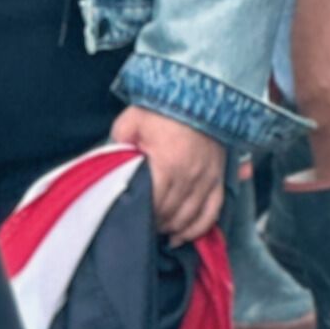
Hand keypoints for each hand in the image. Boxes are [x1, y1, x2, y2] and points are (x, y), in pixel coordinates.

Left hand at [110, 104, 226, 242]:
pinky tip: (183, 235)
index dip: (140, 214)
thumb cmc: (164, 107)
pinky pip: (211, 214)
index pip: (153, 204)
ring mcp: (207, 180)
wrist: (201, 93)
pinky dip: (198, 229)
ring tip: (159, 231)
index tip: (130, 216)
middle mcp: (190, 177)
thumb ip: (119, 143)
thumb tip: (110, 162)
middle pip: (170, 215)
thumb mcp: (133, 120)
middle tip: (142, 225)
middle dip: (155, 223)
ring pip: (190, 219)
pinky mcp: (218, 180)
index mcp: (167, 164)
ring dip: (173, 229)